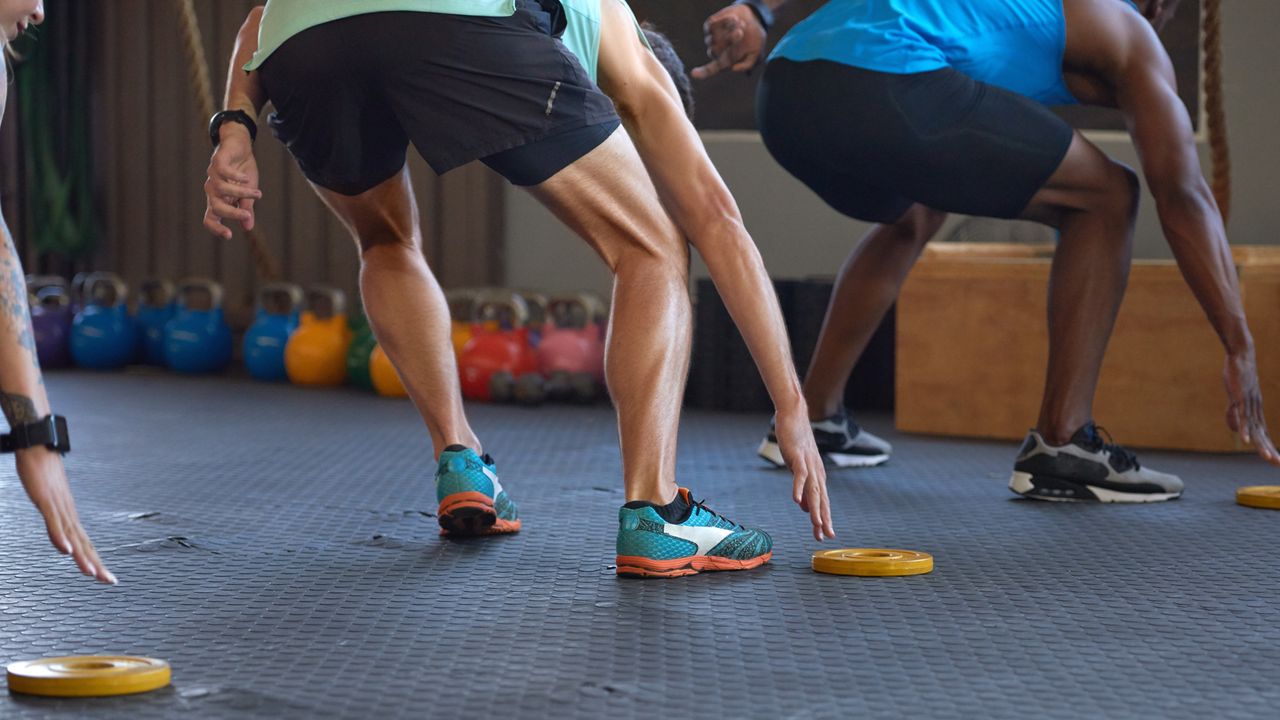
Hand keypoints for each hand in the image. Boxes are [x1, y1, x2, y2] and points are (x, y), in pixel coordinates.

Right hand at [17, 448, 115, 583]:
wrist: (37, 444)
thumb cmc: (42, 469)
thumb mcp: (47, 498)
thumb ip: (53, 516)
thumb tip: (59, 530)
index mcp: (69, 514)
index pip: (86, 542)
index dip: (95, 560)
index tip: (106, 577)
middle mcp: (68, 512)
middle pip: (85, 543)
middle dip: (97, 564)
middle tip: (109, 582)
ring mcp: (58, 506)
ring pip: (73, 536)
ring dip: (83, 556)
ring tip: (92, 574)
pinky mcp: (46, 500)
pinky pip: (54, 522)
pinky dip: (60, 537)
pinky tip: (67, 551)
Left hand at [203, 126, 261, 239]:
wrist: (240, 146)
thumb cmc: (243, 172)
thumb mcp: (247, 192)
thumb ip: (246, 209)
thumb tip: (247, 227)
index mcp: (219, 200)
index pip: (210, 218)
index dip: (216, 228)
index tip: (229, 235)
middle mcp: (213, 190)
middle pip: (216, 207)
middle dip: (231, 213)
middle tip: (247, 214)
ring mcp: (213, 176)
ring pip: (222, 189)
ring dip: (241, 193)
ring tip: (258, 193)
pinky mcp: (217, 161)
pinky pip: (223, 172)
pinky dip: (236, 176)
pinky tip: (247, 178)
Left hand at [691, 5, 767, 79]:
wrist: (754, 19)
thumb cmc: (755, 38)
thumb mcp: (756, 53)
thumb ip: (748, 64)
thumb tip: (733, 69)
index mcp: (725, 61)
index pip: (710, 69)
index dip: (702, 72)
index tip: (694, 74)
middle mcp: (716, 51)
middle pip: (713, 51)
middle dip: (728, 42)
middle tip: (741, 33)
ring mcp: (711, 39)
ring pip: (711, 39)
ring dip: (728, 31)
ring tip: (741, 24)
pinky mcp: (710, 26)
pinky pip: (711, 26)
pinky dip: (723, 22)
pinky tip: (734, 19)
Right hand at [774, 406, 834, 540]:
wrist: (794, 416)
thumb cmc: (796, 441)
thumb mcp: (800, 468)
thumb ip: (804, 487)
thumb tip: (806, 507)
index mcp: (817, 475)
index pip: (823, 501)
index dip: (824, 518)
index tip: (825, 534)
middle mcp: (816, 472)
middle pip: (821, 499)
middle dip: (824, 519)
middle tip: (825, 535)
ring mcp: (808, 465)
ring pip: (813, 490)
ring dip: (815, 508)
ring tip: (816, 524)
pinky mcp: (798, 457)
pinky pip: (799, 476)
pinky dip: (798, 489)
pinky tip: (796, 502)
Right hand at [1224, 350, 1279, 465]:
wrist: (1241, 355)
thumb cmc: (1238, 375)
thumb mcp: (1235, 398)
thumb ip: (1233, 415)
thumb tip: (1234, 431)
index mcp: (1255, 411)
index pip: (1263, 434)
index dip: (1268, 447)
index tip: (1274, 461)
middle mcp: (1255, 410)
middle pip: (1263, 434)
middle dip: (1270, 450)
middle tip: (1277, 465)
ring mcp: (1249, 405)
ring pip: (1255, 429)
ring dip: (1261, 444)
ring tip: (1266, 458)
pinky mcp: (1241, 399)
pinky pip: (1243, 417)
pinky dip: (1244, 429)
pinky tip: (1246, 441)